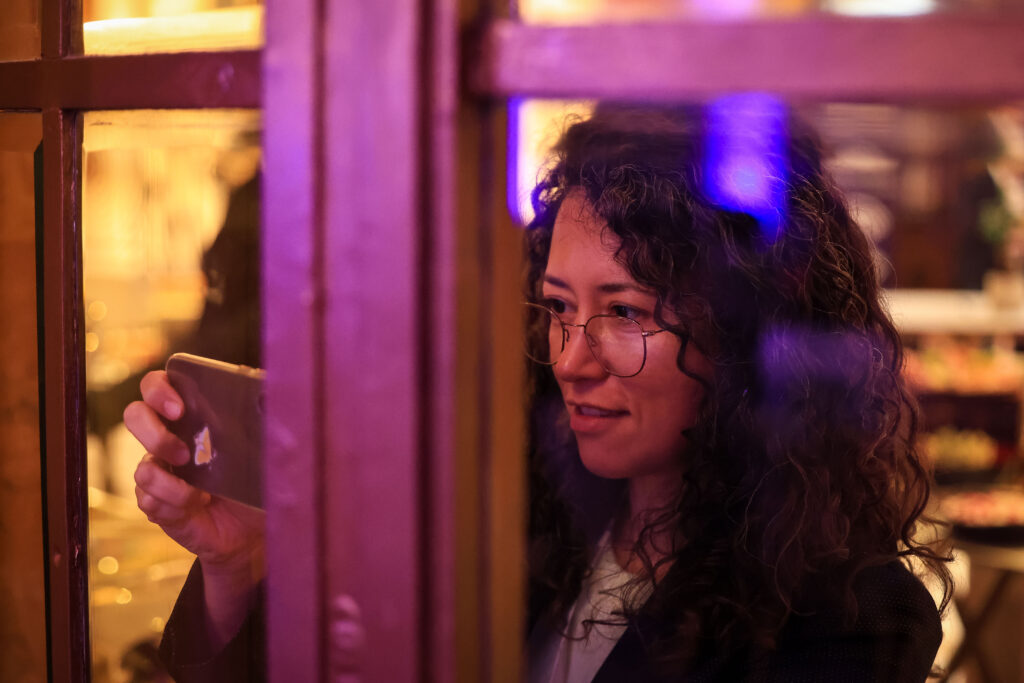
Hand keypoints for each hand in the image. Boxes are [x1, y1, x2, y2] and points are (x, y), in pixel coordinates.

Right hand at [124, 370, 264, 577]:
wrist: (253, 530)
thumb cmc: (257, 482)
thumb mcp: (269, 449)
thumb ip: (269, 421)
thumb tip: (270, 396)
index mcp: (192, 416)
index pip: (157, 386)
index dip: (159, 391)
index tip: (179, 408)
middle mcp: (168, 438)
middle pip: (135, 416)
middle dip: (154, 433)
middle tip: (184, 453)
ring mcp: (160, 471)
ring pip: (142, 469)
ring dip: (170, 483)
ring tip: (201, 494)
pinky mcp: (157, 503)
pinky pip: (147, 500)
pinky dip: (173, 504)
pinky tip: (195, 508)